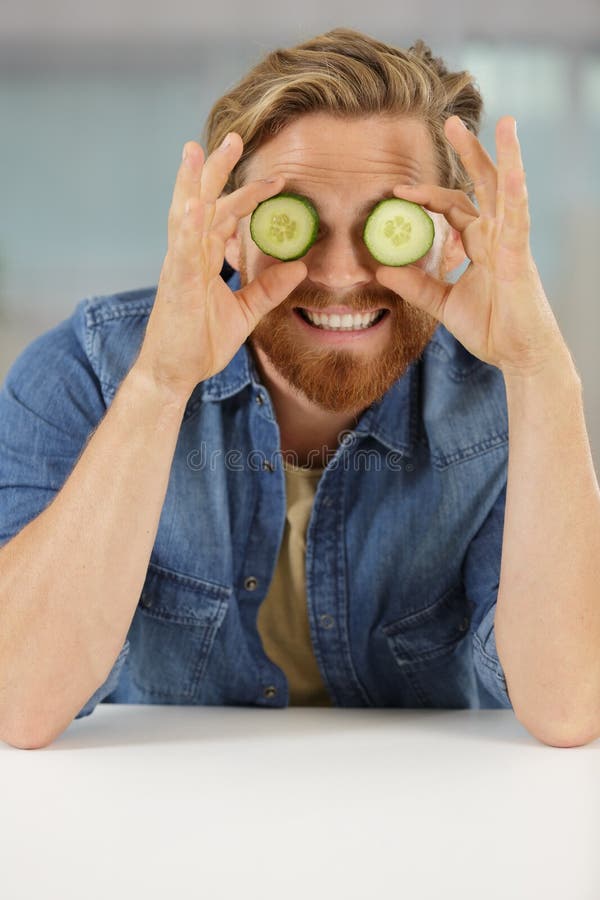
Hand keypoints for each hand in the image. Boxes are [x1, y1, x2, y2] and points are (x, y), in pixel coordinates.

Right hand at [136, 133, 306, 399]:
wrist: (175, 374)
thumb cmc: (200, 343)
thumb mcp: (245, 312)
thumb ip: (268, 288)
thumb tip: (299, 267)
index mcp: (202, 258)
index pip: (224, 216)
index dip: (248, 196)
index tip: (277, 180)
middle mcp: (187, 254)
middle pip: (202, 202)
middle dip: (216, 169)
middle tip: (234, 137)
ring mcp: (178, 267)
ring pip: (184, 215)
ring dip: (191, 182)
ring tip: (196, 151)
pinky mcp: (175, 285)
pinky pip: (180, 252)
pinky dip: (188, 227)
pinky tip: (195, 205)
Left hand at [375, 115, 567, 377]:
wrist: (518, 355)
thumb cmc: (490, 329)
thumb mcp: (441, 304)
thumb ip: (415, 284)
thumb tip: (380, 270)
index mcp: (480, 244)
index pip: (453, 207)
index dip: (426, 195)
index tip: (397, 190)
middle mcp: (497, 236)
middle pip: (482, 184)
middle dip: (469, 153)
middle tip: (450, 123)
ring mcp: (511, 242)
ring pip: (507, 190)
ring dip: (502, 155)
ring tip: (504, 122)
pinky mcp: (520, 256)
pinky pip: (518, 218)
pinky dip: (515, 192)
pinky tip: (512, 168)